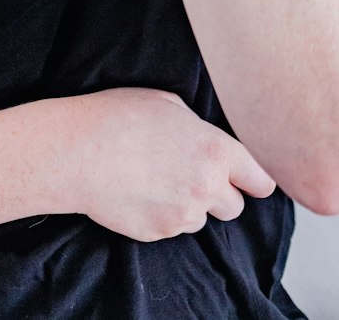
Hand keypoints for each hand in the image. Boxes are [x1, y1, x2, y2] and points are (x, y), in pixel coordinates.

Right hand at [61, 87, 276, 241]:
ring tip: (160, 179)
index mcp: (216, 151)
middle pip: (235, 206)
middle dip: (221, 194)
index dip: (259, 179)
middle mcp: (206, 187)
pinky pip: (172, 228)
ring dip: (190, 205)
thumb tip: (207, 140)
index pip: (260, 178)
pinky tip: (142, 191)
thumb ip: (200, 129)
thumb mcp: (170, 105)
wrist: (78, 153)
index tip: (256, 181)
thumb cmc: (120, 118)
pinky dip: (164, 215)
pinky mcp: (157, 233)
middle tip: (197, 176)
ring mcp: (181, 215)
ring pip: (201, 219)